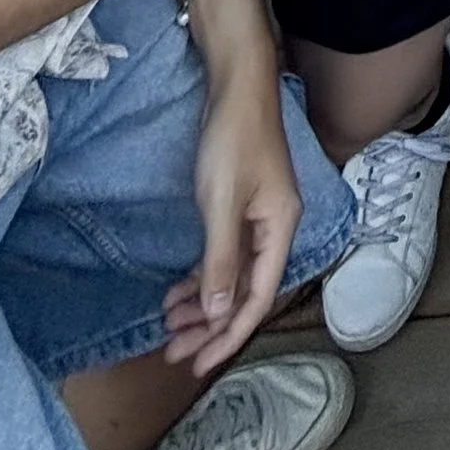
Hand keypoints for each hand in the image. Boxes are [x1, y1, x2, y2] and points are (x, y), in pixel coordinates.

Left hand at [165, 51, 301, 376]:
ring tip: (169, 326)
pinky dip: (202, 275)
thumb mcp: (222, 204)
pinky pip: (223, 254)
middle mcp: (274, 229)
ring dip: (203, 303)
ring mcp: (257, 217)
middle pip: (245, 291)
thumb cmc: (233, 141)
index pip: (259, 296)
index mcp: (280, 230)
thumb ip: (221, 260)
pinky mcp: (240, 205)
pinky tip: (177, 290)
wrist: (237, 86)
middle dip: (211, 326)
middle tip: (174, 354)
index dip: (230, 334)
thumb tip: (218, 314)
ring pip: (232, 275)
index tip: (199, 363)